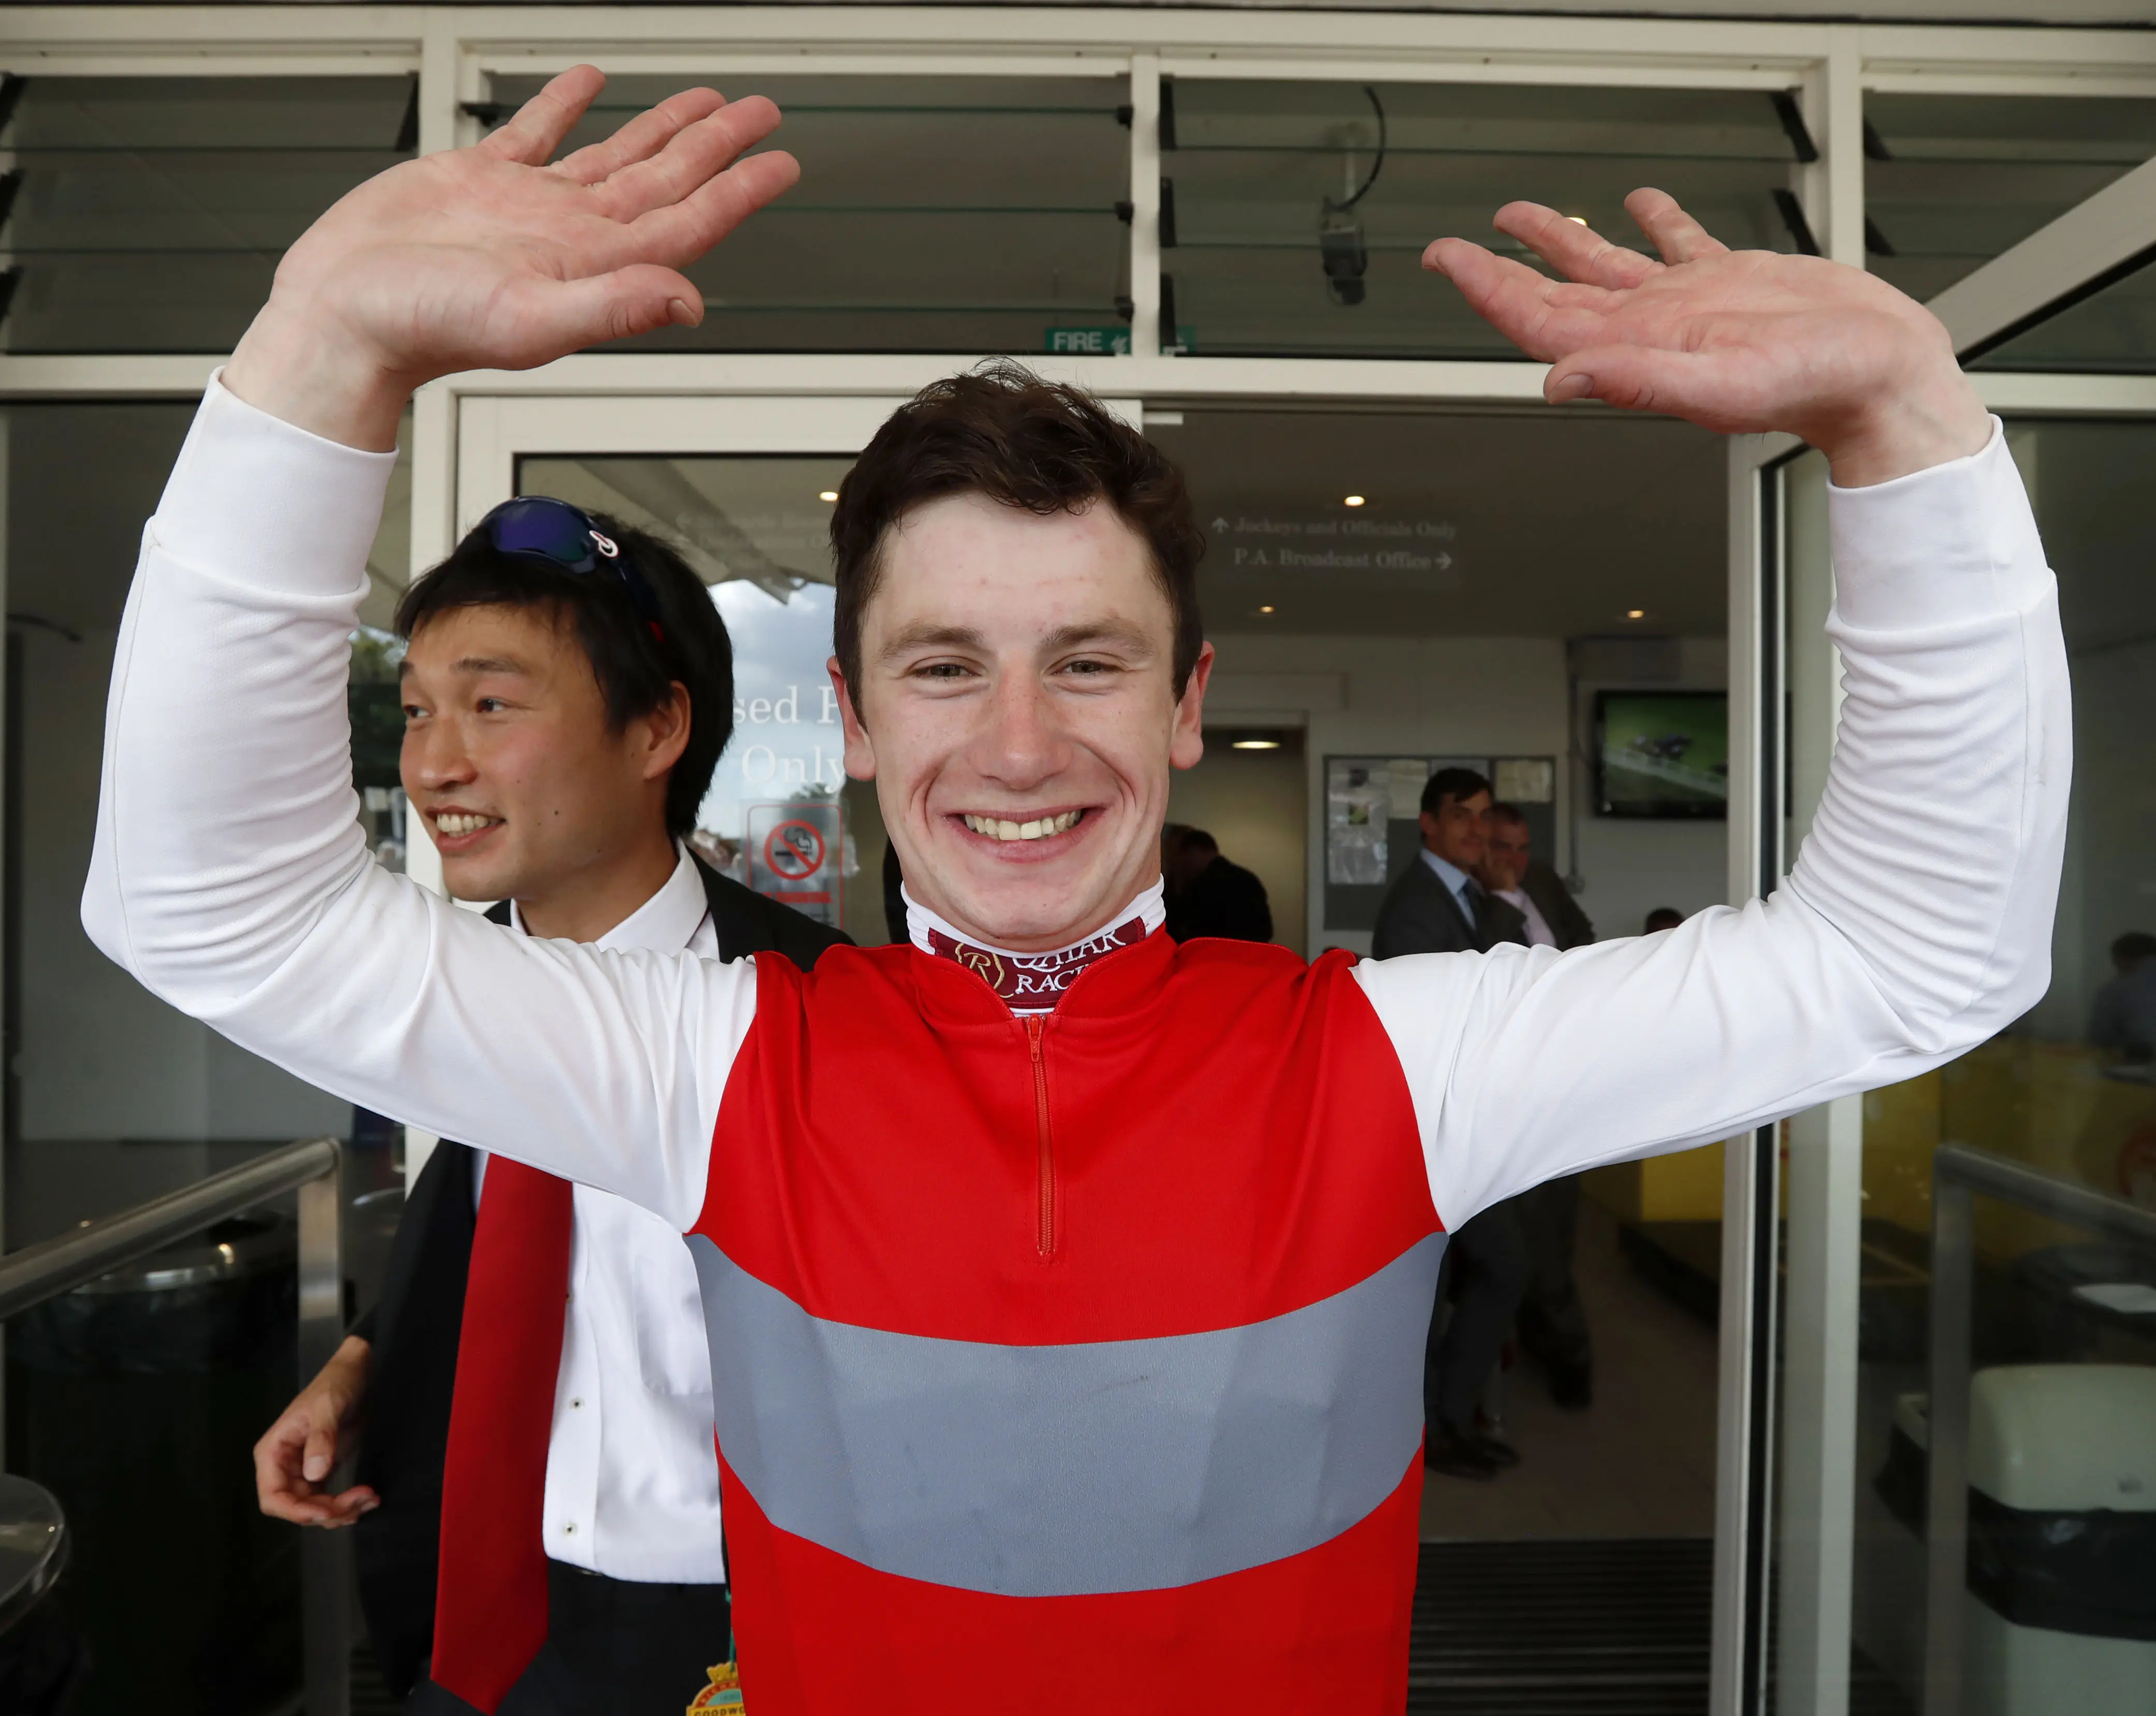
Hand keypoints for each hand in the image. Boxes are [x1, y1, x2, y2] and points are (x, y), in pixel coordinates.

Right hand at [223, 66, 798, 449]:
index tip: (780, 163)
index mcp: (592, 264)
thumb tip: (689, 300)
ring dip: (663, 128)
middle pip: (666, 180)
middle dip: (717, 146)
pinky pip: (538, 133)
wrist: (342, 316)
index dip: (738, 191)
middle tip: (760, 114)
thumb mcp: (527, 321)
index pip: (688, 222)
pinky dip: (567, 104)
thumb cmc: (422, 329)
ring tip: (704, 102)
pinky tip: (591, 84)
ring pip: (616, 155)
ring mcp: (529, 206)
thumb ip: (614, 308)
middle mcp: (571, 235)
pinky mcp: (478, 180)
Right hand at [255, 1334, 378, 1526]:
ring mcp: (302, 1471)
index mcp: (273, 1453)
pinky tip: (368, 1499)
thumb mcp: (327, 1406)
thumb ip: (321, 1438)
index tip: (326, 1512)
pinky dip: (347, 1503)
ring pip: (315, 1507)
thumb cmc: (335, 1384)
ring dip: (341, 1511)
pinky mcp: (322, 1470)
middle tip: (360, 1501)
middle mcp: (283, 1467)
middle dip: (327, 1512)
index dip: (296, 1512)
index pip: (273, 1497)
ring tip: (370, 1498)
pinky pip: (328, 1498)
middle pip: (297, 1508)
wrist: (355, 1373)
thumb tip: (314, 1474)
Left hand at [1426, 190, 1992, 485]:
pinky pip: (1677, 245)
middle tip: (1456, 248)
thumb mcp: (1721, 384)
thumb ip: (1638, 380)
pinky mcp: (1730, 281)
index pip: (1538, 319)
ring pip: (1603, 265)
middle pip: (1554, 294)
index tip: (1448, 260)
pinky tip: (1638, 202)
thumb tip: (1560, 380)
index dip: (1487, 289)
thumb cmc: (1814, 389)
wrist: (1879, 375)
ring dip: (1558, 241)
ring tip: (1520, 216)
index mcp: (1637, 350)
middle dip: (1500, 270)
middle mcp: (1650, 328)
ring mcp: (1686, 304)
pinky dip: (1652, 221)